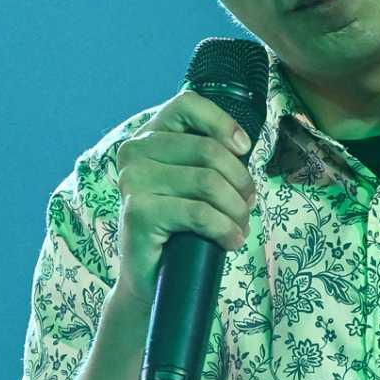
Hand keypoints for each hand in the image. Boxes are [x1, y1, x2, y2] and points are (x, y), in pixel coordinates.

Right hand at [109, 89, 256, 310]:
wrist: (151, 276)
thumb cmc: (180, 225)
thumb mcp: (195, 182)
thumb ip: (210, 156)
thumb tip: (242, 145)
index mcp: (148, 136)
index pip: (187, 104)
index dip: (223, 123)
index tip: (244, 150)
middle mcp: (134, 152)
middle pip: (208, 149)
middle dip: (241, 181)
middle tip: (248, 205)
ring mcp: (132, 181)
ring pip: (208, 182)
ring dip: (236, 210)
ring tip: (240, 226)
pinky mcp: (137, 212)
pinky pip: (199, 213)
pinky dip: (225, 229)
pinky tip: (231, 241)